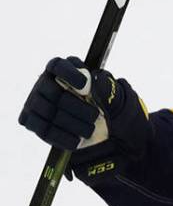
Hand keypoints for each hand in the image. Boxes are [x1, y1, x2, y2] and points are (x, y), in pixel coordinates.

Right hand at [19, 57, 150, 180]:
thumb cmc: (99, 102)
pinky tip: (77, 140)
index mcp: (61, 70)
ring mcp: (34, 102)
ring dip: (72, 123)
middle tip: (95, 116)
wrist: (95, 123)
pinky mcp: (32, 121)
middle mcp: (44, 83)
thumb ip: (103, 86)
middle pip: (53, 92)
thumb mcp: (108, 93)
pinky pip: (43, 129)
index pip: (58, 66)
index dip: (69, 74)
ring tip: (90, 129)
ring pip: (49, 112)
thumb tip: (93, 82)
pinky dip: (62, 137)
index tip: (84, 85)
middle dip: (76, 107)